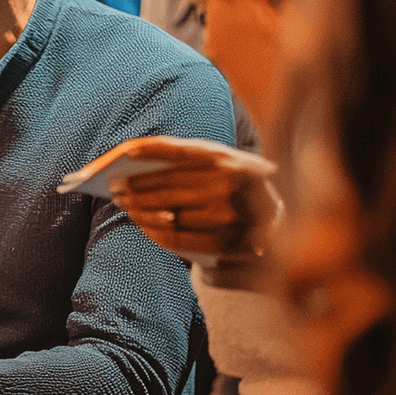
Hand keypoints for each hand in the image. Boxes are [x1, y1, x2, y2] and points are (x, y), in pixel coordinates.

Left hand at [107, 138, 282, 262]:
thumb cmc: (236, 186)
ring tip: (125, 205)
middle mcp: (230, 184)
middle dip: (136, 188)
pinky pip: (177, 239)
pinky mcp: (226, 244)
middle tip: (114, 189)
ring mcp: (228, 216)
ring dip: (141, 211)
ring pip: (169, 214)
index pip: (182, 151)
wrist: (281, 225)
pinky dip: (154, 232)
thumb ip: (189, 159)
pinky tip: (143, 225)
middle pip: (169, 186)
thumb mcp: (224, 163)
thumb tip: (136, 162)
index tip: (125, 152)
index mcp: (229, 159)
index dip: (152, 150)